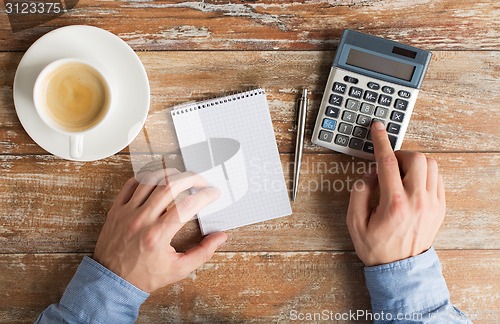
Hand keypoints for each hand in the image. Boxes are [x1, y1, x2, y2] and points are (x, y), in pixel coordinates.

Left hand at [93, 169, 226, 291]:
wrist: (112, 282)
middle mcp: (142, 220)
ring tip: (182, 178)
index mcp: (158, 236)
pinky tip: (158, 180)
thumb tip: (220, 236)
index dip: (205, 195)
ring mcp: (127, 212)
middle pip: (170, 186)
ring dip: (171, 174)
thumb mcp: (178, 270)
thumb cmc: (144, 276)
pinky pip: (132, 184)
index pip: (187, 206)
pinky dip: (147, 177)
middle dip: (191, 178)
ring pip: (151, 180)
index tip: (214, 193)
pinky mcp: (117, 209)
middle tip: (201, 182)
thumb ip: (202, 252)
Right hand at [346, 122, 445, 265]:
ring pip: (431, 165)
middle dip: (400, 154)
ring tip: (400, 175)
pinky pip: (438, 178)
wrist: (400, 269)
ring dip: (413, 163)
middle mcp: (417, 201)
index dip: (381, 141)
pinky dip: (424, 173)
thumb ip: (359, 192)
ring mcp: (432, 204)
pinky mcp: (440, 207)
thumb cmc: (377, 247)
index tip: (378, 128)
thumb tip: (370, 173)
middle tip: (388, 164)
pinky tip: (411, 183)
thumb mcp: (354, 222)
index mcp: (394, 204)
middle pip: (416, 158)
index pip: (388, 162)